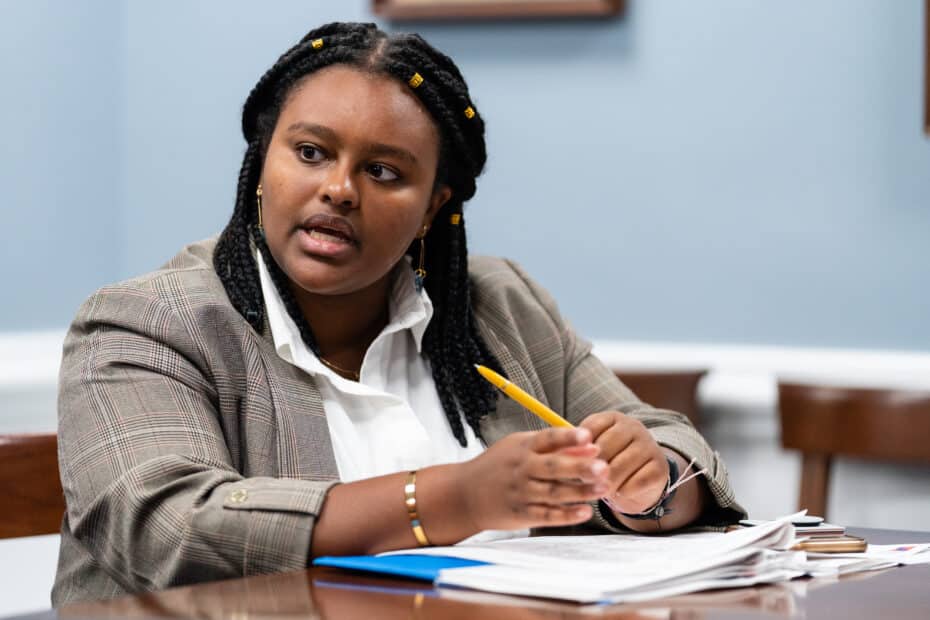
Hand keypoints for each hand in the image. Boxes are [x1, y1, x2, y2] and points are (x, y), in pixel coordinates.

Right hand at [456, 427, 608, 531]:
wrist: (464, 495)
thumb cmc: (498, 466)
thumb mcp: (519, 448)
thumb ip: (553, 447)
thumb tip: (589, 446)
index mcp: (522, 447)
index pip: (547, 438)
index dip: (568, 436)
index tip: (588, 435)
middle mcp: (522, 469)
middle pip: (553, 467)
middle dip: (579, 467)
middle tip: (603, 467)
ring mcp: (521, 493)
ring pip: (554, 493)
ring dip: (581, 492)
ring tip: (604, 489)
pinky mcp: (521, 514)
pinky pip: (547, 516)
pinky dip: (567, 515)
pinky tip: (585, 511)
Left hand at [580, 412, 668, 514]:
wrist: (642, 481)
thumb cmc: (610, 462)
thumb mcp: (593, 451)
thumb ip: (578, 449)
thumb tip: (559, 455)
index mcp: (612, 418)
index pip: (590, 428)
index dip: (578, 449)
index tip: (571, 463)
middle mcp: (633, 427)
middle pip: (604, 448)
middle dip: (590, 468)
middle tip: (584, 481)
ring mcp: (649, 445)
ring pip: (619, 467)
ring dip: (606, 483)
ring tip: (600, 490)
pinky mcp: (660, 467)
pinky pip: (637, 482)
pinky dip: (624, 492)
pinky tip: (620, 493)